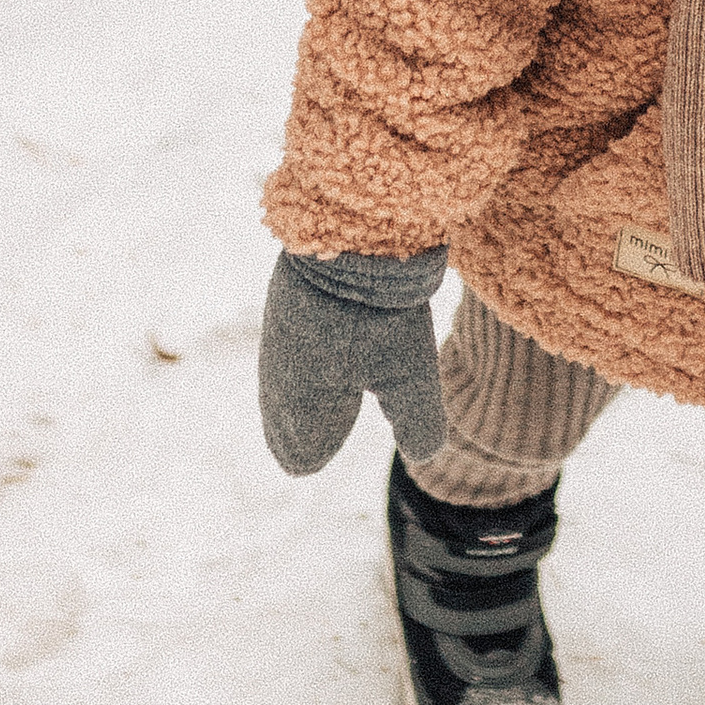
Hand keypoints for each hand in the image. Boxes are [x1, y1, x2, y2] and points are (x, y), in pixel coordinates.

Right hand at [259, 246, 448, 472]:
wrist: (352, 239)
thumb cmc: (381, 314)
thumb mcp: (409, 375)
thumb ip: (416, 422)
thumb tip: (425, 457)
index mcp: (304, 400)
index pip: (298, 448)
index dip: (307, 454)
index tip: (307, 466)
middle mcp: (282, 372)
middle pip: (281, 416)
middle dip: (292, 434)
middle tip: (294, 456)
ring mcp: (280, 335)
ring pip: (279, 381)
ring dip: (289, 401)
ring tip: (290, 416)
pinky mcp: (286, 303)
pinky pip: (281, 350)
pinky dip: (290, 367)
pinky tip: (298, 362)